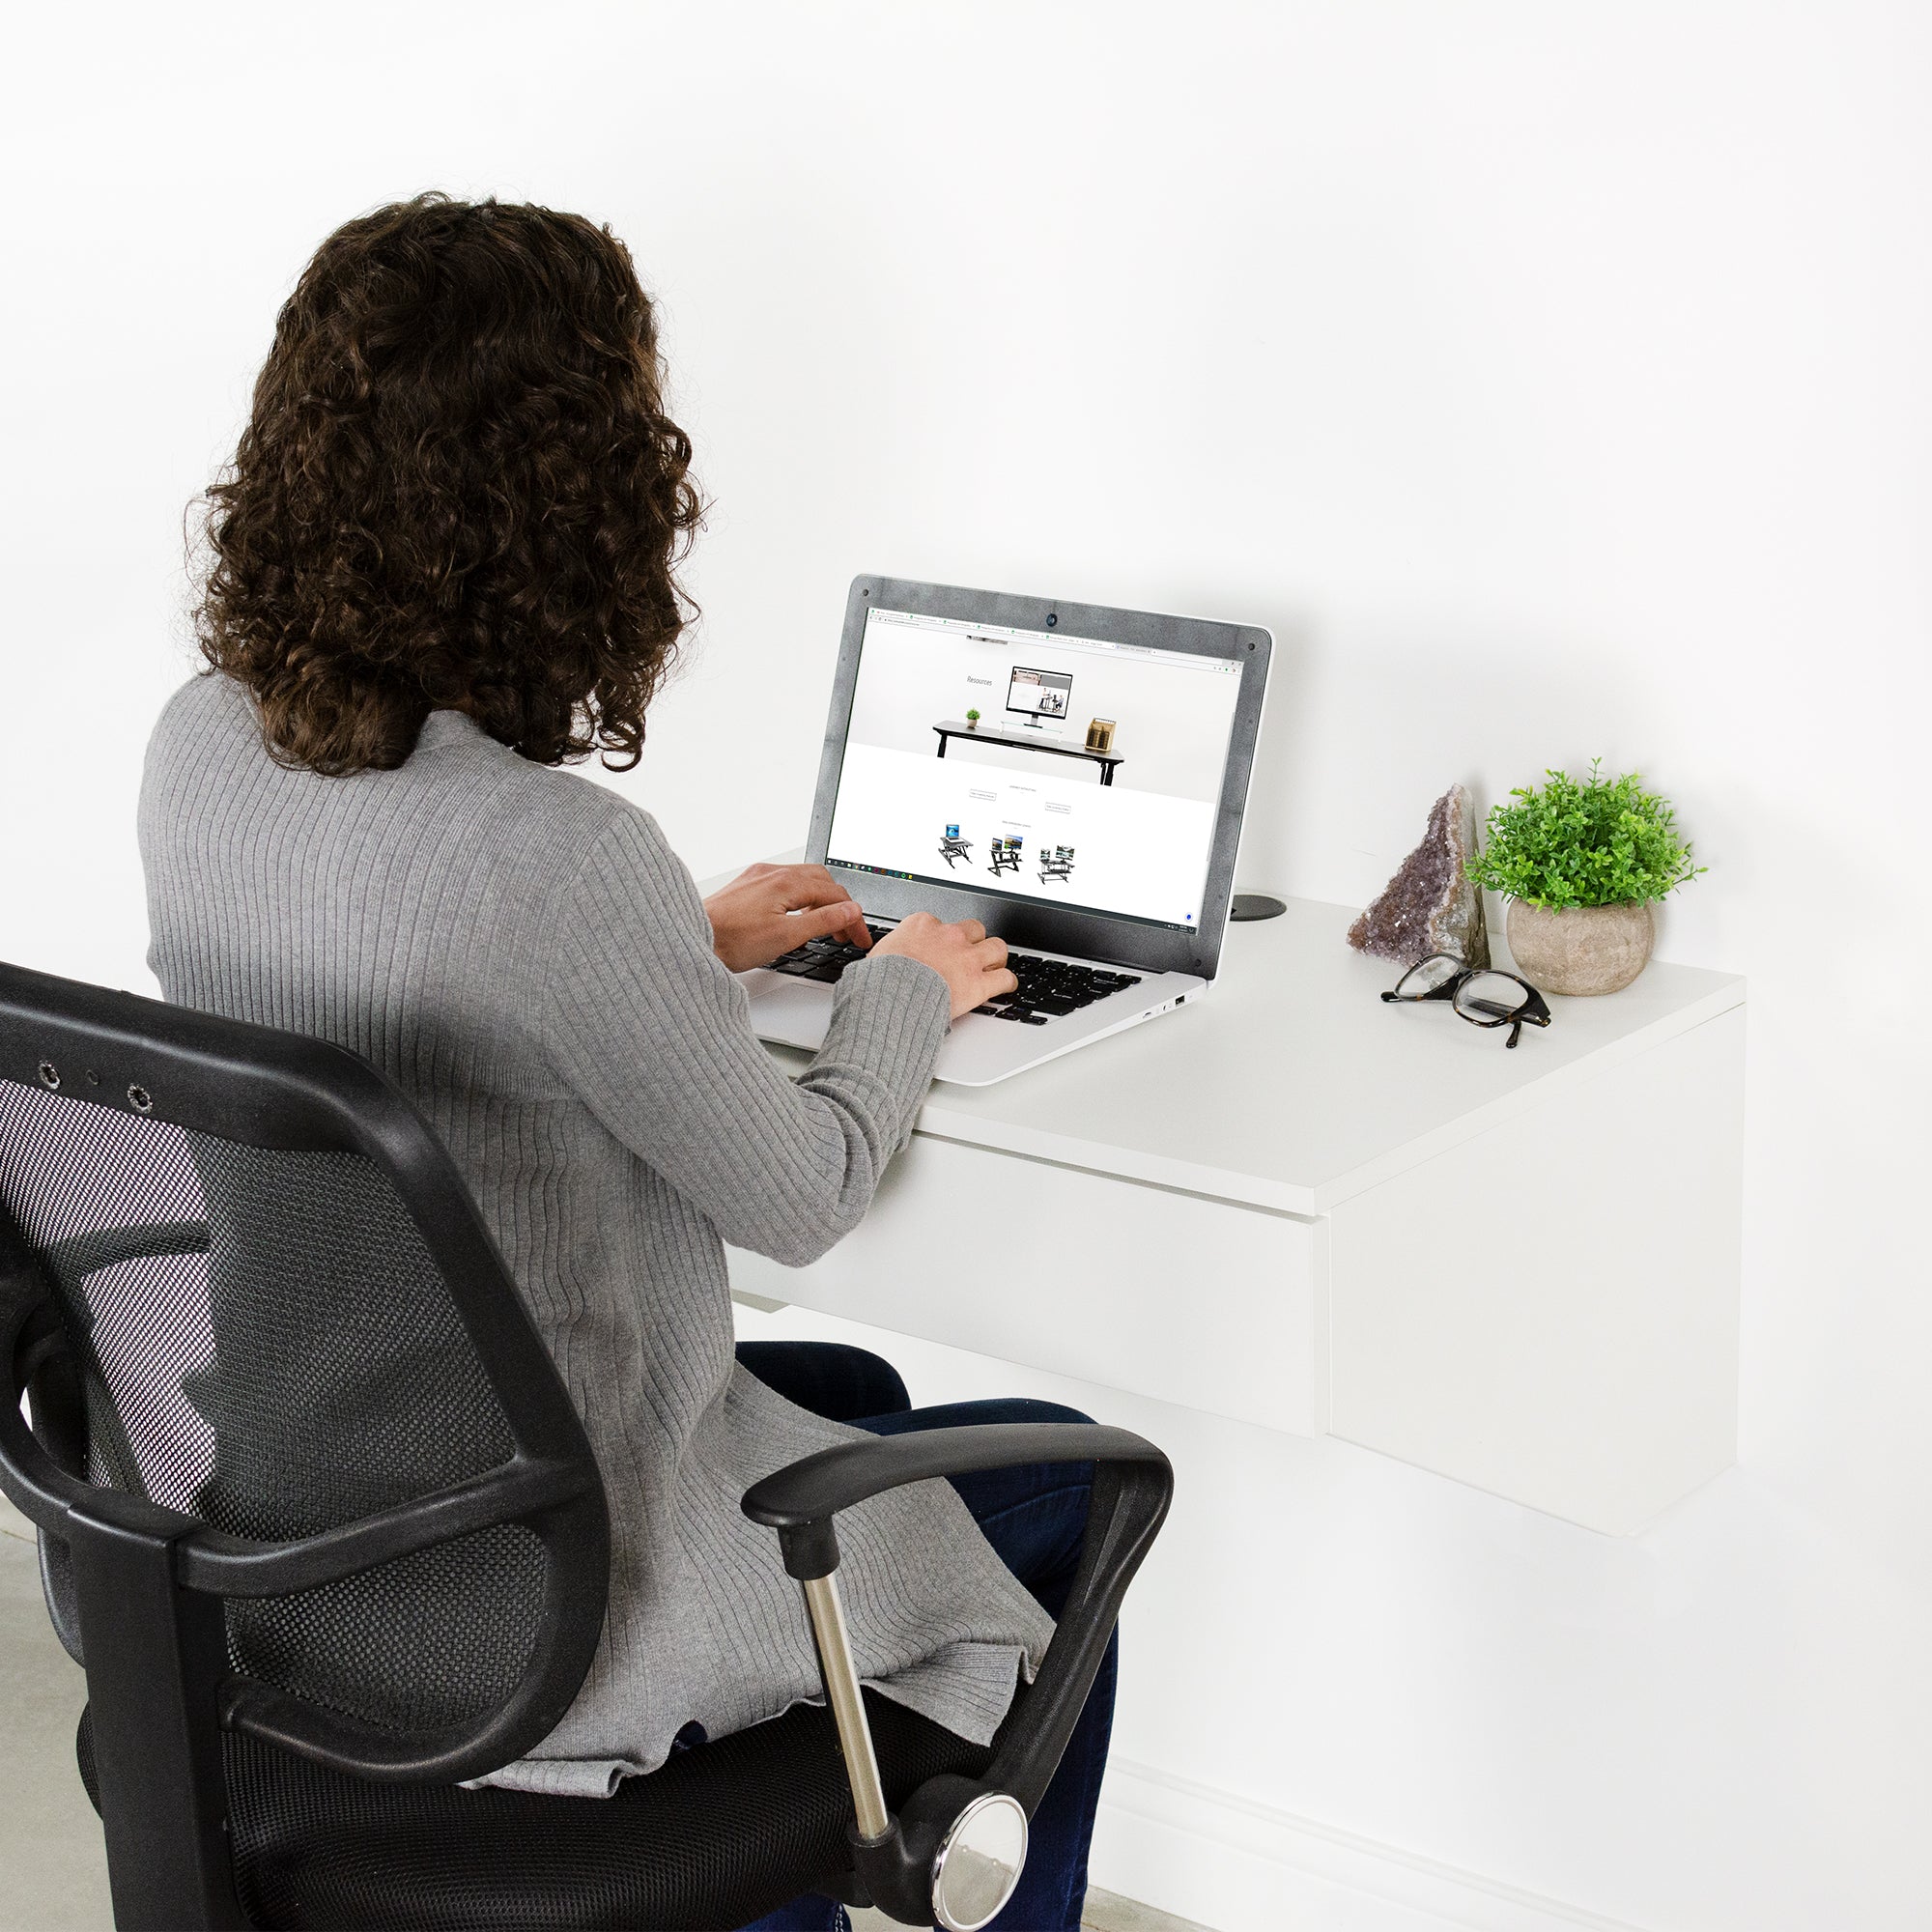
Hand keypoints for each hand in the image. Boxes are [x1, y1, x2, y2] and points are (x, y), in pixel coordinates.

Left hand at [704, 863, 871, 972]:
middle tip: (846, 933)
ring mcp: (759, 877)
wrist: (692, 939)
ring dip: (820, 902)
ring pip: (803, 881)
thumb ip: (823, 921)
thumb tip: (850, 911)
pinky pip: (784, 885)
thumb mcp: (787, 935)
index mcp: (787, 882)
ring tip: (826, 927)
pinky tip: (797, 917)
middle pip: (822, 882)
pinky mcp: (748, 886)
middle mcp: (773, 873)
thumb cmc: (731, 940)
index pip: (835, 895)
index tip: (859, 938)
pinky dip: (800, 899)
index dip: (853, 918)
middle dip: (839, 906)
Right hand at [873, 912, 1017, 1020]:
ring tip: (994, 965)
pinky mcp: (978, 982)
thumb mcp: (879, 955)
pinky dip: (1007, 982)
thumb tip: (883, 960)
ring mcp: (967, 958)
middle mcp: (949, 936)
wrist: (890, 997)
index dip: (943, 937)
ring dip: (996, 957)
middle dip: (975, 940)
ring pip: (997, 947)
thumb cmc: (880, 979)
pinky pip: (1005, 978)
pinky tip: (1005, 985)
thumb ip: (891, 951)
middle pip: (974, 929)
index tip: (941, 947)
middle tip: (972, 953)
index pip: (941, 923)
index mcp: (922, 925)